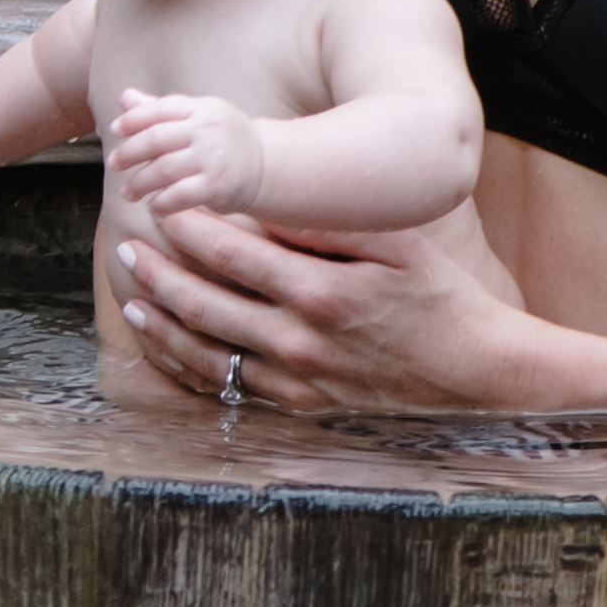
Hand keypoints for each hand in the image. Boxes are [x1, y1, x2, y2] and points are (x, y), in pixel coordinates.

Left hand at [103, 88, 268, 222]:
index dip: (134, 119)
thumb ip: (162, 110)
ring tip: (128, 193)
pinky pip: (179, 195)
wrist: (267, 167)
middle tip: (113, 164)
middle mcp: (208, 129)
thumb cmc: (223, 141)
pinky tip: (153, 208)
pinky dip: (161, 203)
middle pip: (157, 138)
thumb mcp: (198, 117)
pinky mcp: (219, 186)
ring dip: (139, 183)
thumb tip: (124, 97)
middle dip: (129, 152)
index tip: (115, 130)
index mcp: (202, 108)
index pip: (161, 108)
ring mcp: (214, 157)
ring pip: (163, 168)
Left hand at [112, 195, 531, 412]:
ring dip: (161, 321)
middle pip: (203, 302)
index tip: (162, 205)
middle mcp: (300, 339)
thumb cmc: (440, 298)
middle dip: (157, 270)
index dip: (187, 226)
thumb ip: (327, 223)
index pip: (231, 252)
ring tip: (133, 294)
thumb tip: (265, 201)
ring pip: (204, 352)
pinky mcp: (300, 405)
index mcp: (321, 291)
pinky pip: (229, 388)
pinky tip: (169, 344)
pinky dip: (189, 365)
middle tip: (127, 245)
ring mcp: (296, 379)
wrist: (478, 372)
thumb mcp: (395, 244)